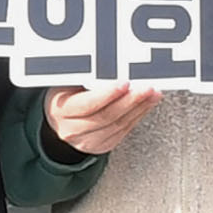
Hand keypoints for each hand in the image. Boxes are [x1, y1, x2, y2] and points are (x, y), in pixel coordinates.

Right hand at [44, 79, 162, 155]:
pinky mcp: (102, 146)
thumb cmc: (65, 96)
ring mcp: (87, 141)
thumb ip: (85, 77)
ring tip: (152, 94)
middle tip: (146, 88)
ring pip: (119, 125)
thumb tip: (112, 66)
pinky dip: (138, 115)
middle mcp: (72, 130)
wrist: (60, 120)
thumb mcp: (66, 83)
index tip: (124, 83)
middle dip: (130, 101)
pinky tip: (146, 104)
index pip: (87, 105)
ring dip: (139, 108)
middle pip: (106, 117)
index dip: (107, 95)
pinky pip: (124, 131)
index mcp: (61, 110)